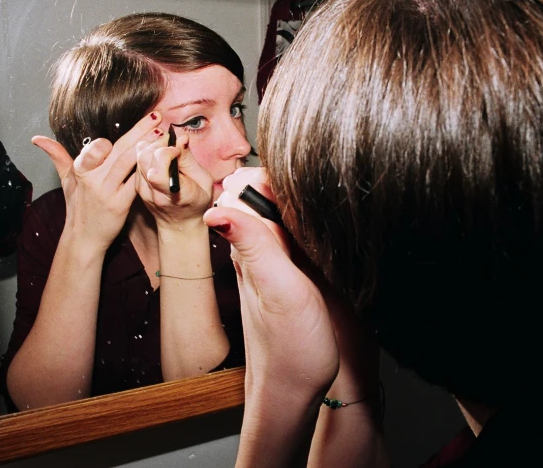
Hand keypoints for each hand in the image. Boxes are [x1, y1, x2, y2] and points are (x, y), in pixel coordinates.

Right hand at [31, 112, 161, 251]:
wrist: (84, 239)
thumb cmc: (78, 207)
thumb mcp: (66, 181)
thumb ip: (57, 156)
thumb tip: (38, 139)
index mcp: (80, 170)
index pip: (96, 147)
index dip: (112, 138)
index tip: (124, 126)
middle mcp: (92, 179)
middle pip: (118, 150)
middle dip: (138, 130)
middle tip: (156, 116)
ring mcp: (107, 192)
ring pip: (128, 163)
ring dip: (146, 146)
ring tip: (161, 133)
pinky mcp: (120, 205)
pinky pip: (136, 183)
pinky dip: (147, 171)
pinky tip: (160, 161)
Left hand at [135, 131, 213, 229]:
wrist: (180, 223)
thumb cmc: (197, 202)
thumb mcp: (204, 182)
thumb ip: (190, 160)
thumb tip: (181, 138)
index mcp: (173, 195)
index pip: (157, 171)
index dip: (167, 152)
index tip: (179, 150)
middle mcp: (153, 193)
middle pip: (143, 158)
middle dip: (158, 143)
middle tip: (171, 143)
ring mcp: (142, 190)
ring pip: (138, 156)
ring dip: (151, 145)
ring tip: (166, 147)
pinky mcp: (137, 186)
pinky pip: (136, 161)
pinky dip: (147, 152)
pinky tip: (160, 155)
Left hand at [204, 175, 338, 401]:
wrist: (295, 393)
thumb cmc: (289, 350)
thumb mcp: (277, 290)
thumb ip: (254, 245)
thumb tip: (217, 206)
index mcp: (252, 248)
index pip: (250, 189)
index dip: (273, 167)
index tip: (302, 149)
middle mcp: (259, 251)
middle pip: (265, 196)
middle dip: (285, 174)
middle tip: (319, 157)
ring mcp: (276, 263)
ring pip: (281, 214)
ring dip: (296, 195)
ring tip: (323, 178)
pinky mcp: (293, 276)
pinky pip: (296, 235)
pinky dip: (308, 220)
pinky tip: (325, 219)